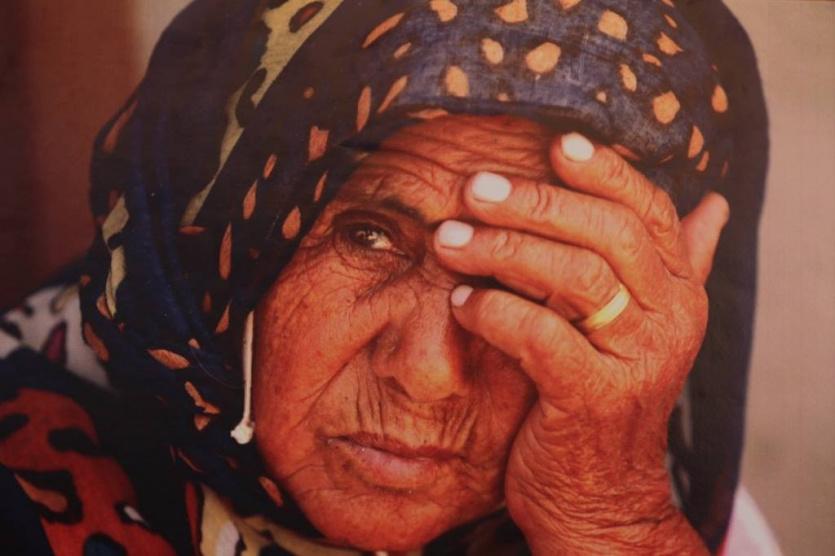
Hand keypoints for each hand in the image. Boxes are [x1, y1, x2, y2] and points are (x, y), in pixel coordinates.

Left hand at [433, 132, 728, 553]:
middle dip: (537, 203)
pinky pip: (542, 337)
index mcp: (679, 293)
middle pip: (608, 234)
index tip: (553, 144)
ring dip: (504, 250)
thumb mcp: (639, 328)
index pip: (648, 211)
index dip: (604, 171)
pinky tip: (461, 303)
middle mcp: (670, 320)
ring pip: (577, 278)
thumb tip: (717, 205)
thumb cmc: (602, 396)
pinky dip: (496, 312)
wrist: (600, 495)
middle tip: (473, 188)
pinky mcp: (595, 400)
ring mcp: (638, 362)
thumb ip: (675, 266)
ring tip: (449, 240)